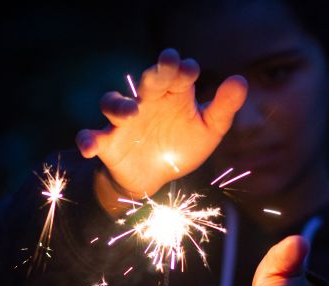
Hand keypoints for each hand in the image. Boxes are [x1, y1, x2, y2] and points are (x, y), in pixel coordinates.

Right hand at [77, 48, 247, 201]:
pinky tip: (90, 148)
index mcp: (172, 95)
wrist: (154, 178)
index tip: (190, 70)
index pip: (177, 74)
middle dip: (156, 72)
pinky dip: (87, 140)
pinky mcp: (107, 142)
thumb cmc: (180, 147)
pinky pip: (90, 136)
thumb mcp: (208, 130)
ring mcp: (124, 121)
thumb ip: (222, 108)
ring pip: (113, 102)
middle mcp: (147, 102)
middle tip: (166, 64)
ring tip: (132, 113)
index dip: (183, 69)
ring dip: (120, 105)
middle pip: (147, 81)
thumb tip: (240, 80)